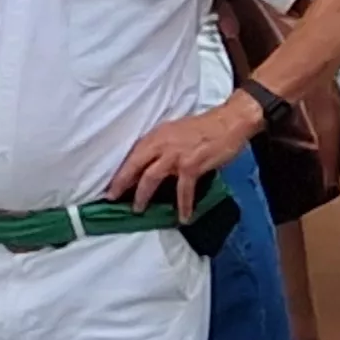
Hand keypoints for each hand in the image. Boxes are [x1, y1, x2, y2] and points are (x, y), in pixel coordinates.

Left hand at [110, 100, 260, 211]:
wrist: (229, 121)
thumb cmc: (204, 128)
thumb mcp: (175, 131)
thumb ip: (161, 146)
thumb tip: (150, 164)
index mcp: (156, 135)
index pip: (132, 155)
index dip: (120, 171)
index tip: (110, 184)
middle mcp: (162, 144)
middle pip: (134, 166)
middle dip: (121, 184)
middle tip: (112, 198)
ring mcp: (176, 155)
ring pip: (151, 178)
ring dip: (143, 196)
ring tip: (138, 210)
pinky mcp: (191, 165)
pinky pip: (183, 190)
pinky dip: (184, 205)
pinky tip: (183, 217)